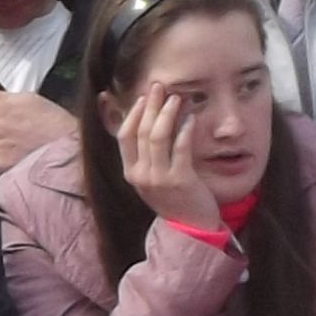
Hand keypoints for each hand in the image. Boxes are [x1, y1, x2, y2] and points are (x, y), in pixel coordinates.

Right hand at [113, 87, 224, 231]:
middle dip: (150, 106)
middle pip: (141, 132)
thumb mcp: (153, 179)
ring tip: (177, 98)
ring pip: (157, 137)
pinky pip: (180, 149)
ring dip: (167, 114)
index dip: (133, 114)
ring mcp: (159, 178)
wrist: (190, 228)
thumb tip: (150, 125)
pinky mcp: (180, 180)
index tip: (144, 98)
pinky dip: (184, 130)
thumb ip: (148, 157)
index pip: (124, 136)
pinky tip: (190, 119)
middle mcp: (140, 175)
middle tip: (160, 88)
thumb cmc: (175, 199)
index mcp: (131, 173)